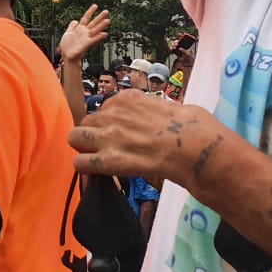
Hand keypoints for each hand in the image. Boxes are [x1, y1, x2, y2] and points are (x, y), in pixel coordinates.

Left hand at [58, 4, 109, 62]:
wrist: (67, 55)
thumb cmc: (67, 46)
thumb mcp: (67, 33)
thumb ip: (71, 27)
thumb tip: (75, 21)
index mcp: (80, 29)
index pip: (86, 18)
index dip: (90, 11)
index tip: (95, 5)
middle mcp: (84, 32)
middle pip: (93, 23)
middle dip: (100, 17)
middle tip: (106, 11)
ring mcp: (86, 38)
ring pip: (95, 30)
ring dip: (102, 25)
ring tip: (108, 20)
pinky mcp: (86, 44)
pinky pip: (94, 39)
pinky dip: (99, 37)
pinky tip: (105, 34)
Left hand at [67, 91, 223, 185]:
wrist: (196, 148)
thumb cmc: (195, 127)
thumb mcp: (174, 107)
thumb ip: (158, 110)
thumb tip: (163, 116)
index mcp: (128, 98)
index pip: (106, 107)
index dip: (111, 123)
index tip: (122, 134)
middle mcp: (114, 113)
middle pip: (88, 121)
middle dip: (94, 134)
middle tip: (108, 148)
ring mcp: (108, 135)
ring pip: (75, 138)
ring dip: (84, 148)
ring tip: (97, 159)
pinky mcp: (109, 160)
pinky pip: (80, 163)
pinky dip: (87, 169)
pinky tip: (99, 173)